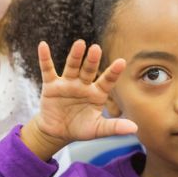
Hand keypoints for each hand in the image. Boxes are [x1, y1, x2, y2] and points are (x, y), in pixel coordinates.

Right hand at [20, 40, 136, 158]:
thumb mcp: (97, 129)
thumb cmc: (80, 128)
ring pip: (72, 67)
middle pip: (89, 70)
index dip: (113, 72)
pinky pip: (48, 70)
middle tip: (96, 48)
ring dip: (75, 56)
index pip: (107, 80)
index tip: (121, 62)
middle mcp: (83, 85)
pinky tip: (43, 45)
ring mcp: (68, 83)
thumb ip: (114, 127)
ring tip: (79, 44)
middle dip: (92, 60)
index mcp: (97, 93)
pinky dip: (45, 58)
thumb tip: (135, 128)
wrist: (57, 132)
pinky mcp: (51, 85)